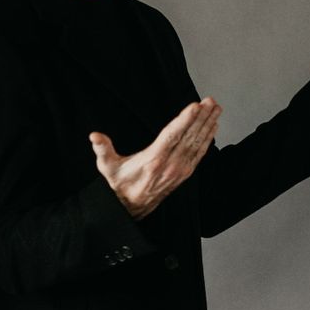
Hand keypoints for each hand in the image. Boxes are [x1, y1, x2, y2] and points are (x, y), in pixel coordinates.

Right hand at [90, 98, 221, 218]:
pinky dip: (208, 139)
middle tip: (211, 101)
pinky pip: (199, 153)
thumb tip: (94, 136)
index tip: (195, 106)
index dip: (185, 120)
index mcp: (153, 160)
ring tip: (216, 108)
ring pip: (197, 144)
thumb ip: (102, 150)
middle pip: (189, 137)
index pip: (172, 136)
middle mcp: (170, 165)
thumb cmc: (120, 185)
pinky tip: (213, 127)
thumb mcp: (107, 168)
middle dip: (201, 117)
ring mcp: (179, 170)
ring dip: (208, 125)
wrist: (131, 208)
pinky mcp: (184, 173)